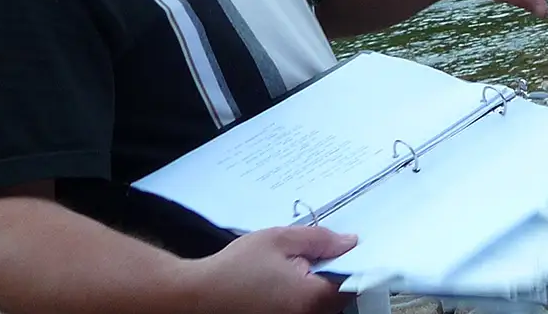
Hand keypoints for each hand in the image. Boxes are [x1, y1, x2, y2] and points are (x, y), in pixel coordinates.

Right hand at [186, 225, 357, 313]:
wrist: (196, 296)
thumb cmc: (232, 269)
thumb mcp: (278, 240)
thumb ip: (318, 240)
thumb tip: (349, 243)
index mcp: (310, 298)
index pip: (352, 284)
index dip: (351, 265)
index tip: (344, 253)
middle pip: (338, 298)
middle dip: (331, 276)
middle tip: (310, 259)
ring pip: (321, 308)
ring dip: (315, 290)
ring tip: (290, 273)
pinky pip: (303, 312)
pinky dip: (299, 300)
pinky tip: (281, 287)